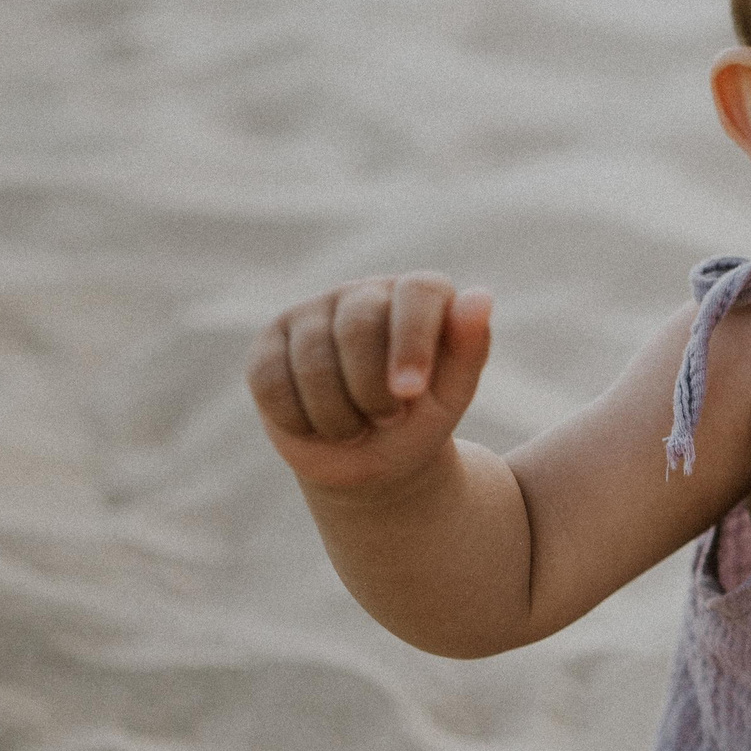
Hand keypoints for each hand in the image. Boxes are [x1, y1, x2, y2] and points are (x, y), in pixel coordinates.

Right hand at [247, 273, 493, 494]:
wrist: (374, 457)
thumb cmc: (422, 416)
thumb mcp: (454, 391)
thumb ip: (470, 345)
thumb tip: (480, 298)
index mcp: (418, 293)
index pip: (416, 294)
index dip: (411, 342)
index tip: (410, 392)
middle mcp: (363, 292)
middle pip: (358, 327)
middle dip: (372, 389)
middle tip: (388, 418)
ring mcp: (312, 313)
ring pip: (313, 360)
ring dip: (338, 414)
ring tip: (358, 427)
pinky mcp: (270, 344)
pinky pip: (271, 380)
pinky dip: (299, 419)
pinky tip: (319, 425)